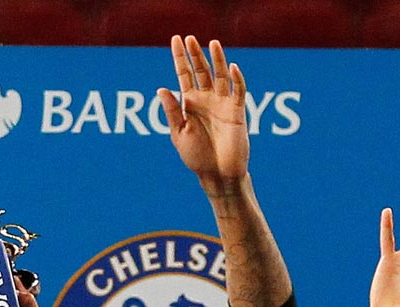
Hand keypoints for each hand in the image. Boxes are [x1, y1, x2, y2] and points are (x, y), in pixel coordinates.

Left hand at [159, 36, 248, 195]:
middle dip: (195, 55)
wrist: (217, 175)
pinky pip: (238, 91)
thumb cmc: (196, 157)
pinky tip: (231, 67)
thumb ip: (172, 111)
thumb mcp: (179, 133)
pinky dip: (236, 79)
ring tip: (212, 43)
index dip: (180, 58)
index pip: (184, 75)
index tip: (175, 39)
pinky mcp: (237, 111)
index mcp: (190, 104)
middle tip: (190, 38)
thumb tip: (161, 88)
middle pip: (201, 71)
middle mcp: (206, 99)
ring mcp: (222, 103)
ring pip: (220, 76)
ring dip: (217, 60)